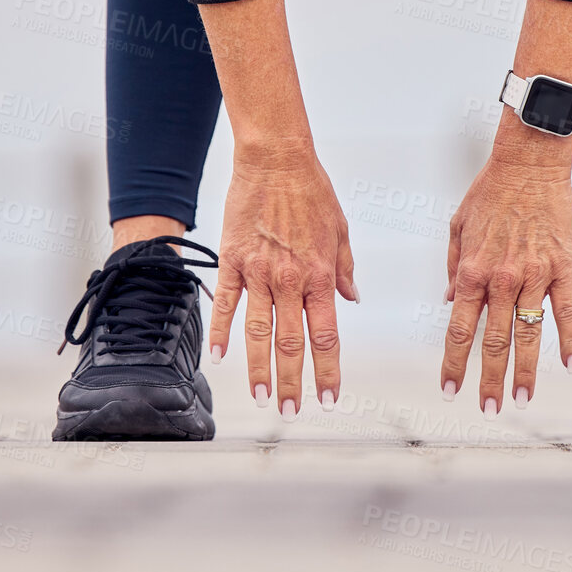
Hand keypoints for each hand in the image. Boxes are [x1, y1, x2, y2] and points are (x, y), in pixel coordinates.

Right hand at [209, 143, 357, 417]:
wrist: (276, 159)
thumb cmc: (312, 191)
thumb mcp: (341, 230)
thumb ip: (345, 270)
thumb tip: (350, 300)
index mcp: (321, 275)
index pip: (326, 336)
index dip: (327, 371)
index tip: (328, 397)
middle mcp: (291, 280)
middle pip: (291, 343)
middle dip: (294, 382)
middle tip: (293, 411)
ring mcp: (259, 272)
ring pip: (258, 332)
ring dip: (259, 369)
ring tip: (262, 397)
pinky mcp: (232, 260)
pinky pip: (227, 303)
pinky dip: (223, 332)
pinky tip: (221, 358)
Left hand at [440, 150, 571, 413]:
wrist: (529, 164)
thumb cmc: (490, 192)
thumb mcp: (457, 228)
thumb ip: (453, 268)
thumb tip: (449, 303)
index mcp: (471, 271)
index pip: (458, 329)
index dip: (453, 363)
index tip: (449, 390)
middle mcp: (501, 279)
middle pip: (494, 341)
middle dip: (489, 379)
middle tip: (488, 409)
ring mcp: (534, 275)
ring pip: (529, 334)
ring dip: (524, 371)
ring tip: (522, 400)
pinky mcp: (563, 268)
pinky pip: (567, 311)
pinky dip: (569, 339)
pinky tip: (569, 364)